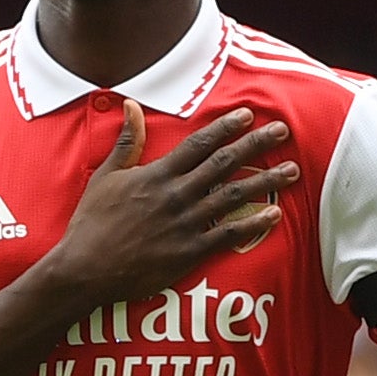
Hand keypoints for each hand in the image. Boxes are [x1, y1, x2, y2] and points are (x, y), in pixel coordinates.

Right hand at [40, 99, 300, 308]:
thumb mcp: (105, 177)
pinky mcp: (189, 252)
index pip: (198, 144)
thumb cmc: (91, 223)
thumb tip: (131, 106)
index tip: (249, 115)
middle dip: (256, 145)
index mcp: (156, 175)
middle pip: (224, 164)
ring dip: (265, 180)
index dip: (226, 127)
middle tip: (283, 132)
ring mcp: (185, 224)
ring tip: (292, 170)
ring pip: (233, 196)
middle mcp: (175, 195)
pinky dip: (253, 225)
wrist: (85, 269)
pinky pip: (229, 235)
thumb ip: (126, 142)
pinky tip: (275, 214)